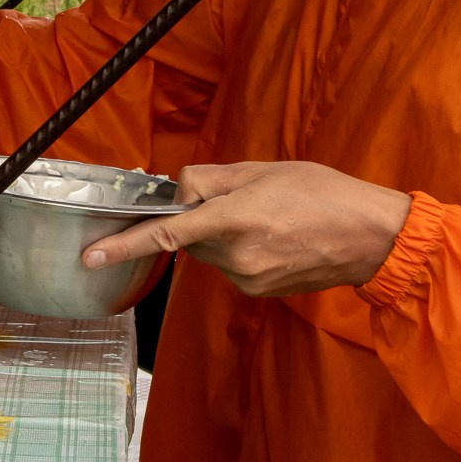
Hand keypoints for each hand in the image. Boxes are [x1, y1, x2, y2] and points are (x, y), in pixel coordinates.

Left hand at [82, 161, 412, 297]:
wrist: (369, 238)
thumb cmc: (323, 193)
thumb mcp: (265, 170)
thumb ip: (212, 179)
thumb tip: (180, 190)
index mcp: (235, 218)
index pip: (167, 234)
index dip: (124, 246)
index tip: (92, 257)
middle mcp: (236, 255)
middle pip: (190, 236)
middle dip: (200, 217)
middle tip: (241, 199)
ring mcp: (247, 279)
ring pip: (209, 253)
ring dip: (222, 234)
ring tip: (269, 218)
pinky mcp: (257, 292)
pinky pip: (231, 267)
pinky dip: (240, 250)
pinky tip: (275, 239)